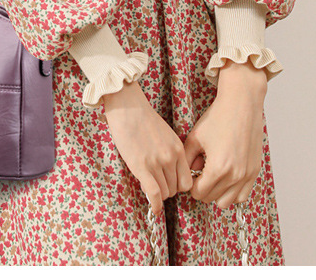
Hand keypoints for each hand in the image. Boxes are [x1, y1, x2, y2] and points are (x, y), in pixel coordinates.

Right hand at [102, 79, 193, 215]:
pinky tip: (154, 208)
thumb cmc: (143, 119)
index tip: (170, 184)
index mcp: (179, 149)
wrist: (128, 108)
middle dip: (166, 190)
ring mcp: (157, 163)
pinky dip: (155, 205)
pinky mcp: (142, 167)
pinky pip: (154, 194)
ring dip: (157, 194)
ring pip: (164, 193)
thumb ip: (171, 153)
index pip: (187, 181)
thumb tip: (168, 174)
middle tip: (156, 184)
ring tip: (148, 185)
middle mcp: (171, 158)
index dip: (178, 186)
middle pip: (175, 189)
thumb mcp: (166, 135)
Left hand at [183, 60, 267, 208]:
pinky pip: (242, 195)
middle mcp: (235, 175)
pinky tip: (226, 176)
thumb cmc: (218, 118)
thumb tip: (187, 175)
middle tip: (201, 172)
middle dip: (203, 188)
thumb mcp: (195, 137)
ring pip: (227, 202)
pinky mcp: (255, 171)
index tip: (192, 174)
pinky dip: (233, 191)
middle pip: (211, 199)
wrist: (242, 104)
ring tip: (214, 176)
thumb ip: (186, 160)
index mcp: (217, 168)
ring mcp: (247, 174)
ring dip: (217, 193)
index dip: (191, 185)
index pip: (198, 193)